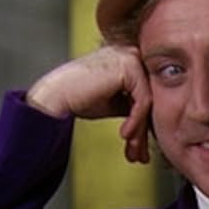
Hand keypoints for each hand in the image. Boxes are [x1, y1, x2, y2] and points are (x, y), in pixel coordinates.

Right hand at [27, 46, 151, 162]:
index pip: (146, 93)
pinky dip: (136, 120)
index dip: (143, 124)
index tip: (137, 148)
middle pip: (150, 97)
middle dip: (144, 131)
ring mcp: (131, 57)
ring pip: (149, 101)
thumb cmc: (79, 99)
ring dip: (140, 130)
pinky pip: (143, 99)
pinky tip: (125, 135)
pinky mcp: (129, 65)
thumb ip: (133, 104)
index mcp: (129, 59)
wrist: (55, 96)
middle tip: (139, 155)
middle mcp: (132, 53)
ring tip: (131, 150)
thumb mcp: (114, 102)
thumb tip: (153, 122)